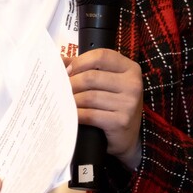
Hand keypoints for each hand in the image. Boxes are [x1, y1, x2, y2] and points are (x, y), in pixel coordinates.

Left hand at [66, 48, 143, 168]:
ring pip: (88, 96)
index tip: (67, 71)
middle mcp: (133, 84)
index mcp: (130, 68)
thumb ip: (86, 68)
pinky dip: (77, 114)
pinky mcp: (121, 121)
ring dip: (71, 100)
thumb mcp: (107, 82)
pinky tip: (71, 114)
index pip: (101, 56)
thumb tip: (60, 61)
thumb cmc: (113, 105)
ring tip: (63, 102)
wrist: (127, 137)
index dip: (80, 62)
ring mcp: (129, 103)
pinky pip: (90, 114)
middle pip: (91, 77)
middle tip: (60, 89)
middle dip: (71, 83)